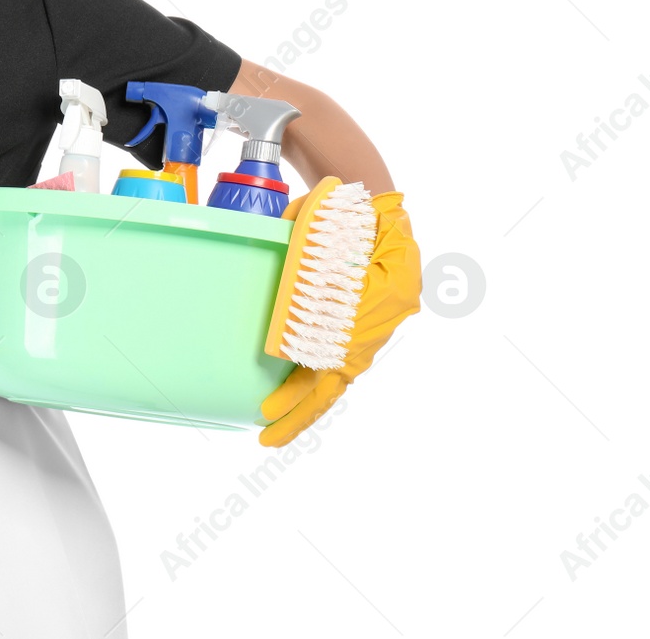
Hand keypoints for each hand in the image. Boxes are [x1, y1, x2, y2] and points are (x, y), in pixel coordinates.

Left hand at [258, 190, 420, 446]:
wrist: (385, 216)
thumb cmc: (358, 217)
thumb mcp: (338, 218)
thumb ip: (311, 232)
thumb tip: (280, 237)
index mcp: (382, 299)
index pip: (338, 352)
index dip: (305, 381)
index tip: (272, 400)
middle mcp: (375, 327)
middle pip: (335, 381)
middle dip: (299, 411)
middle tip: (264, 433)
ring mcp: (368, 335)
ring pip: (335, 381)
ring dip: (304, 406)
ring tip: (271, 430)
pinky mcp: (358, 335)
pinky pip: (336, 370)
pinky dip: (315, 390)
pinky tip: (292, 405)